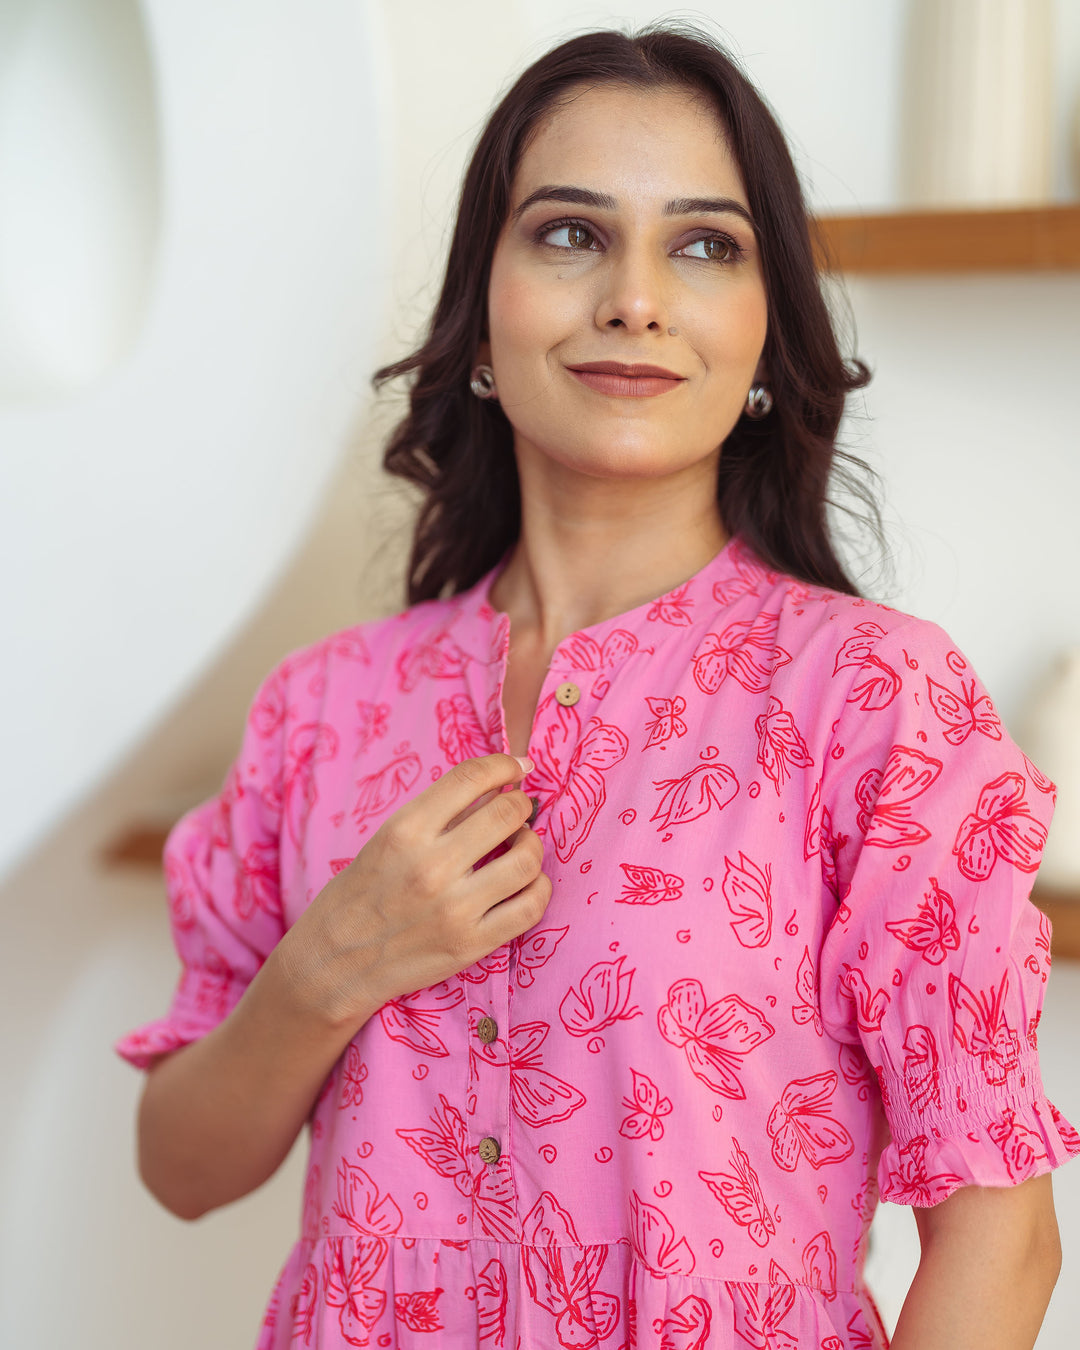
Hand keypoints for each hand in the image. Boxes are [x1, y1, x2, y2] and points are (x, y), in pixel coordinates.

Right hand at [279, 753, 549, 1028]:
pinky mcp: (471, 944)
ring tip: (521, 846)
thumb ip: (436, 816)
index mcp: (405, 831)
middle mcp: (431, 866)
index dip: (503, 764)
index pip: (470, 778)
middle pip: (507, 813)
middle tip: (518, 810)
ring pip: (527, 859)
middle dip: (521, 804)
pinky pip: (530, 907)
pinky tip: (527, 882)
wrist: (333, 964)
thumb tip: (493, 788)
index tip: (517, 767)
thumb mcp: (386, 840)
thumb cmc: (359, 895)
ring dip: (532, 844)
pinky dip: (539, 887)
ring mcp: (454, 908)